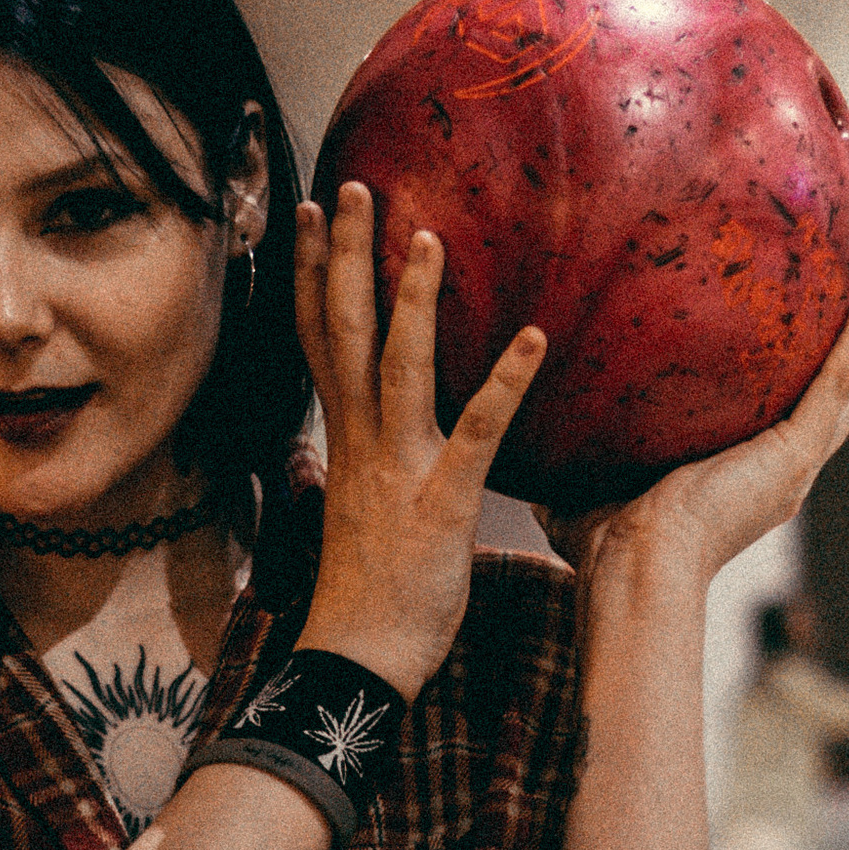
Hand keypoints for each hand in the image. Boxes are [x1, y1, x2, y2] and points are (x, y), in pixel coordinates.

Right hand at [294, 185, 546, 697]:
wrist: (355, 661)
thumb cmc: (364, 594)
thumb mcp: (354, 512)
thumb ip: (357, 464)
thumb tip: (348, 442)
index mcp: (344, 440)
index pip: (318, 339)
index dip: (314, 273)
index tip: (312, 213)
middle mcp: (361, 441)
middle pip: (344, 332)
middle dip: (347, 257)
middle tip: (355, 188)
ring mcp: (398, 468)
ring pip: (397, 367)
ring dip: (412, 299)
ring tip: (431, 236)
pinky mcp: (440, 502)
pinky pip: (476, 431)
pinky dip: (504, 382)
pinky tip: (536, 339)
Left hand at [535, 276, 848, 591]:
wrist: (633, 568)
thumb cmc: (607, 546)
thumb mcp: (592, 483)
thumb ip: (574, 457)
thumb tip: (529, 437)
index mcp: (744, 483)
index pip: (781, 422)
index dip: (795, 381)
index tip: (798, 341)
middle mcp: (780, 474)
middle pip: (828, 403)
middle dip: (846, 353)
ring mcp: (794, 464)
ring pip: (846, 389)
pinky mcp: (795, 453)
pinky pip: (839, 384)